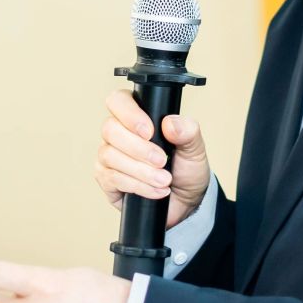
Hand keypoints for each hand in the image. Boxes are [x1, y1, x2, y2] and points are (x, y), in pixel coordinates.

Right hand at [95, 89, 210, 228]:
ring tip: (164, 179)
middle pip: (110, 129)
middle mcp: (118, 134)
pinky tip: (156, 190)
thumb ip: (188, 131)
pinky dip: (138, 185)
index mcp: (137, 116)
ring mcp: (109, 156)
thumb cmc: (186, 168)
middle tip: (162, 161)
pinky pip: (112, 178)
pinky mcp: (107, 180)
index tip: (150, 131)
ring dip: (141, 170)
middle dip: (139, 148)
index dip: (129, 113)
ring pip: (110, 156)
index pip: (118, 100)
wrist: (185, 201)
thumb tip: (170, 123)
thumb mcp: (195, 148)